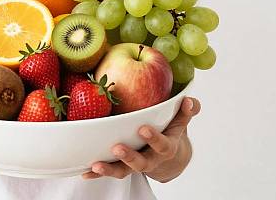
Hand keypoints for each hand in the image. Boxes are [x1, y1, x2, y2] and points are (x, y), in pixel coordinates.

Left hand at [82, 96, 200, 180]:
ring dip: (110, 169)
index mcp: (166, 148)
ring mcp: (136, 165)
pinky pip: (110, 171)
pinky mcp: (123, 167)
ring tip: (96, 165)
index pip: (162, 145)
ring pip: (124, 171)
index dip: (153, 138)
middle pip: (141, 162)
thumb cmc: (171, 132)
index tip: (143, 128)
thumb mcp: (180, 122)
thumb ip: (186, 112)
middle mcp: (151, 159)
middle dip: (129, 156)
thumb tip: (191, 101)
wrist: (170, 159)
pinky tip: (85, 171)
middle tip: (117, 148)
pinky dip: (97, 174)